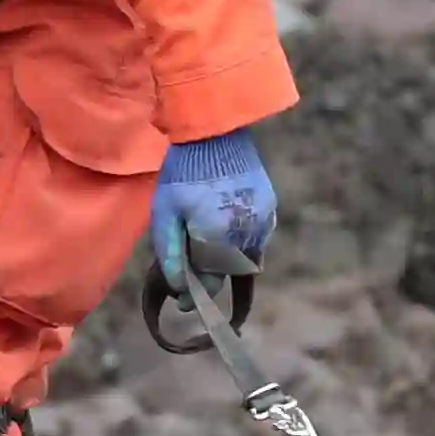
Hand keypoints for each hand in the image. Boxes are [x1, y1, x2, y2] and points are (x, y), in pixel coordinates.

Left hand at [149, 128, 278, 296]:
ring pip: (245, 257)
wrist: (215, 134)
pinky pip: (256, 238)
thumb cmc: (183, 173)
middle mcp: (244, 234)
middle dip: (209, 273)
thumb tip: (178, 289)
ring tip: (207, 241)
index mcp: (216, 237)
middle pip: (227, 271)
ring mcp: (261, 221)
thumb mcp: (165, 214)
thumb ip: (171, 254)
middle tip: (191, 266)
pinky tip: (225, 228)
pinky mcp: (269, 208)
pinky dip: (241, 243)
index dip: (193, 294)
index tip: (182, 301)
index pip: (208, 282)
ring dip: (226, 259)